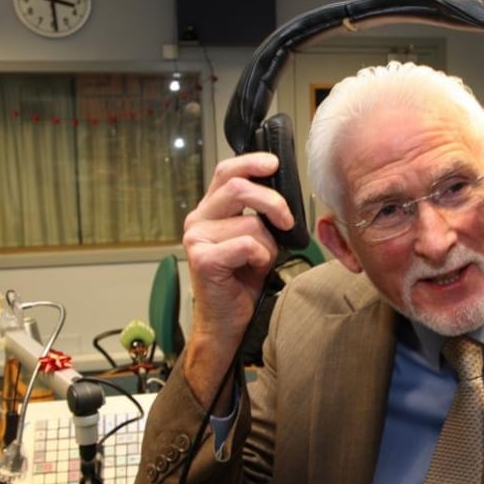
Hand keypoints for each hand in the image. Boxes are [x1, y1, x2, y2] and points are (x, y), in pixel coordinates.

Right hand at [180, 152, 295, 406]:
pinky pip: (248, 245)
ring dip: (268, 244)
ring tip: (259, 261)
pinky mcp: (203, 259)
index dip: (251, 163)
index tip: (274, 163)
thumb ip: (258, 214)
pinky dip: (261, 258)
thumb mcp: (254, 239)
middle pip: (239, 188)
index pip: (226, 172)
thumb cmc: (242, 280)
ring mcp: (196, 238)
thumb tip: (281, 192)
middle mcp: (197, 219)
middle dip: (273, 203)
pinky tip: (252, 270)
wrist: (226, 320)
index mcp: (209, 210)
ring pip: (251, 223)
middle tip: (287, 221)